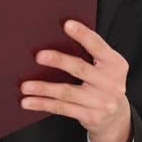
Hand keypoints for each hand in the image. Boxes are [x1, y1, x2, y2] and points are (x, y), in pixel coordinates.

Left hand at [19, 19, 133, 141]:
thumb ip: (89, 54)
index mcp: (115, 64)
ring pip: (67, 92)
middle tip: (38, 56)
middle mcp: (111, 83)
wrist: (116, 116)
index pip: (98, 46)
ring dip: (43, 88)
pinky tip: (27, 102)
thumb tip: (53, 38)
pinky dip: (43, 104)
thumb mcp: (105, 67)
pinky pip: (62, 109)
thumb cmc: (103, 82)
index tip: (67, 24)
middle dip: (59, 61)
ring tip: (25, 86)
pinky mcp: (91, 117)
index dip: (83, 35)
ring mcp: (102, 102)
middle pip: (80, 69)